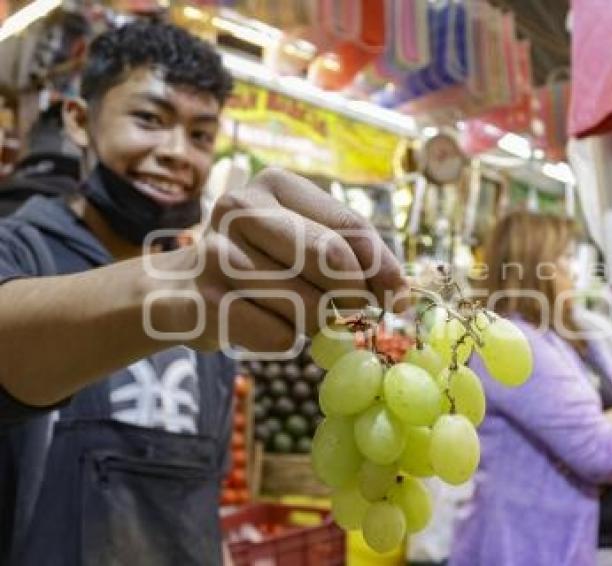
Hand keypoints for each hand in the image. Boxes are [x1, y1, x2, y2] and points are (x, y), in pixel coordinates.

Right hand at [151, 168, 408, 353]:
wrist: (177, 292)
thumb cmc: (258, 264)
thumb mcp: (302, 242)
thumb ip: (352, 255)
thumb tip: (401, 292)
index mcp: (275, 184)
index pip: (351, 226)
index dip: (383, 267)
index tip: (398, 296)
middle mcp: (240, 207)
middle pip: (332, 259)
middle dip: (354, 294)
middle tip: (354, 310)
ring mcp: (216, 254)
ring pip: (308, 305)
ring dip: (314, 322)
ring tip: (289, 310)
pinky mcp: (203, 302)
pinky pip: (278, 336)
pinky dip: (282, 341)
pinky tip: (259, 324)